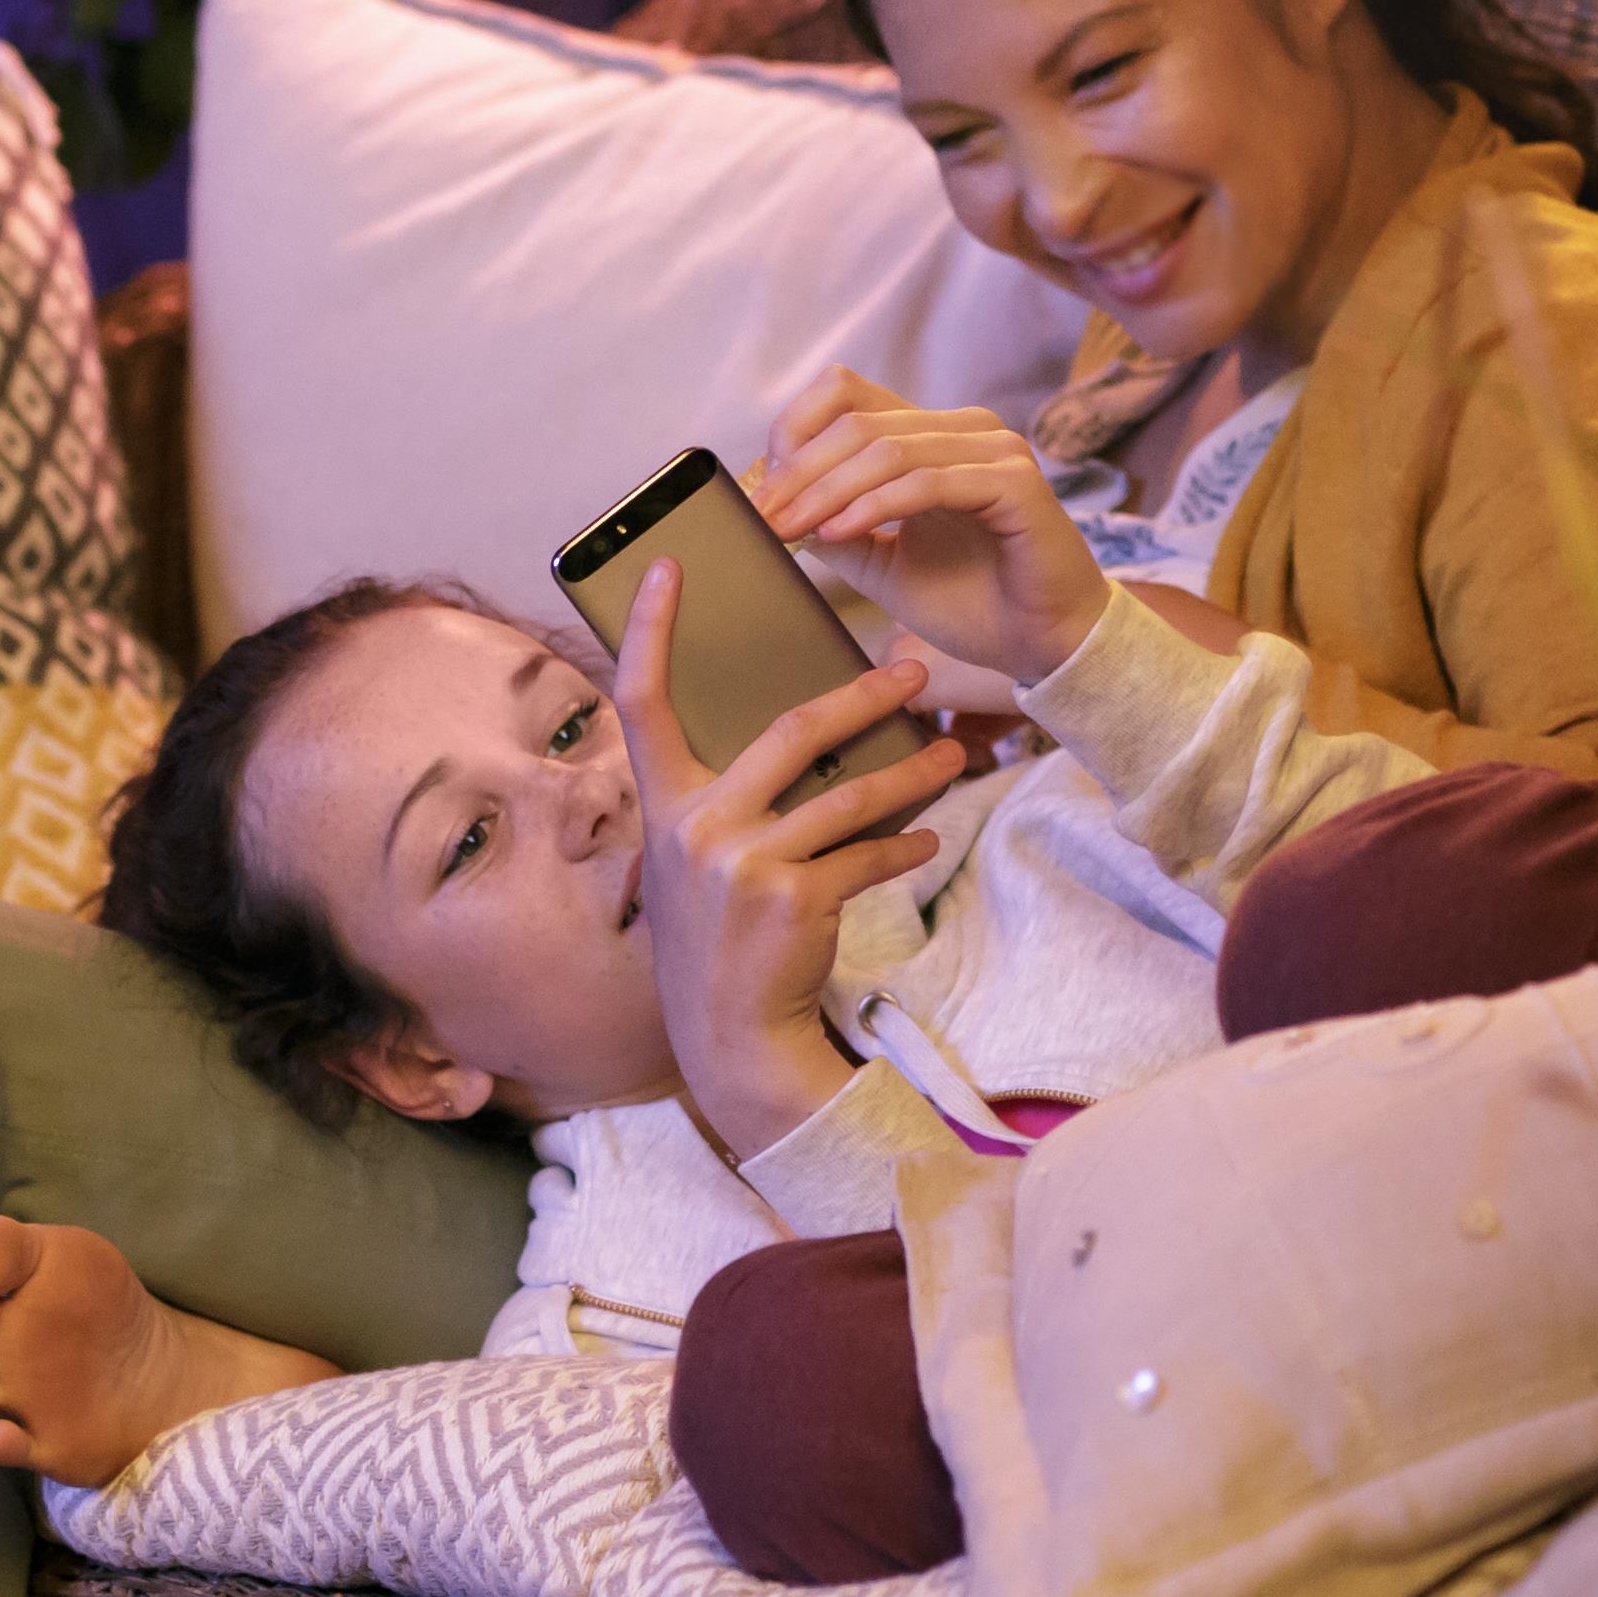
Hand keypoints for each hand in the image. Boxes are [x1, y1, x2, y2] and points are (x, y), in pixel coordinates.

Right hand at [614, 559, 959, 1165]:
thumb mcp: (696, 858)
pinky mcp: (794, 898)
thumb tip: (803, 730)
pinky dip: (904, 848)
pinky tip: (929, 839)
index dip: (650, 630)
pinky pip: (867, 856)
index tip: (667, 565)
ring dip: (911, 776)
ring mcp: (743, 862)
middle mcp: (696, 825)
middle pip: (790, 731)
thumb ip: (725, 795)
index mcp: (664, 802)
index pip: (642, 699)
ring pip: (849, 795)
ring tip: (954, 760)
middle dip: (862, 698)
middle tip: (914, 674)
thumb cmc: (718, 933)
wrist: (729, 1032)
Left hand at [751, 365, 1115, 684]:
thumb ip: (838, 528)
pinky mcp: (1015, 483)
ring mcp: (994, 450)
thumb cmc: (974, 603)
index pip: (847, 395)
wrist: (1043, 645)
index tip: (764, 494)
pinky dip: (874, 505)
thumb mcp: (884, 564)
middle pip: (856, 421)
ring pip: (886, 448)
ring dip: (827, 491)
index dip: (794, 434)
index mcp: (933, 434)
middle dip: (799, 471)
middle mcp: (965, 429)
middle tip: (765, 518)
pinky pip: (927, 482)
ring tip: (791, 529)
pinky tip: (840, 532)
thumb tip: (777, 506)